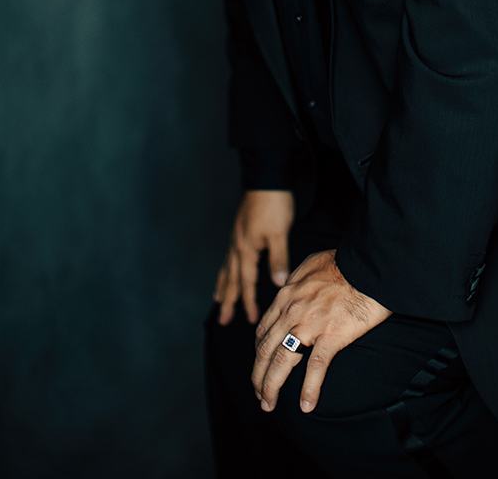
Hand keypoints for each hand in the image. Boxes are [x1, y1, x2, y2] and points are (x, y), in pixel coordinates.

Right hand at [214, 189, 294, 324]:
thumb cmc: (274, 203)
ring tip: (217, 298)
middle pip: (230, 279)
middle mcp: (237, 245)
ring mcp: (236, 237)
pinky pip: (229, 256)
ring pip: (226, 268)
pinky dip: (226, 269)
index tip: (252, 320)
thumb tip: (278, 284)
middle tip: (222, 320)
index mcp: (246, 249)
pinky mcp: (239, 229)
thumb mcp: (280, 232)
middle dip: (227, 300)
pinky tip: (227, 269)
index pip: (246, 282)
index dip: (249, 302)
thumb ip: (278, 259)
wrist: (267, 177)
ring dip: (223, 285)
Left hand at [252, 249, 390, 413]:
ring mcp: (310, 324)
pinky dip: (309, 389)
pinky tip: (306, 405)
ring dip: (271, 386)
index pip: (263, 330)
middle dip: (259, 376)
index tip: (260, 366)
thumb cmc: (344, 262)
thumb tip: (290, 286)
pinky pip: (315, 367)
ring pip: (282, 361)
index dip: (258, 353)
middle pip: (266, 350)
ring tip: (269, 404)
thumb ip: (296, 279)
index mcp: (286, 295)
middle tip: (259, 394)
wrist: (368, 266)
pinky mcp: (331, 335)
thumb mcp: (310, 264)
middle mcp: (291, 311)